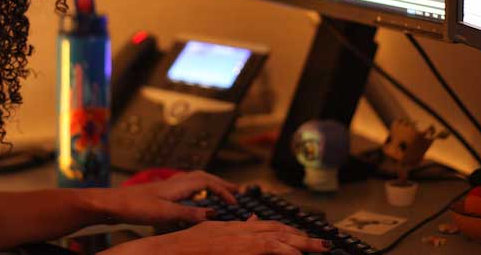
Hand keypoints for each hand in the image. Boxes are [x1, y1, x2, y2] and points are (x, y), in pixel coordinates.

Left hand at [91, 170, 237, 225]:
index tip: (236, 201)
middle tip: (238, 190)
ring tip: (221, 190)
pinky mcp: (161, 191)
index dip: (224, 191)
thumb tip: (210, 214)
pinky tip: (195, 195)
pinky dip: (198, 186)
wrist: (111, 202)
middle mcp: (175, 182)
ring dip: (211, 182)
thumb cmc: (134, 206)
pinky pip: (187, 183)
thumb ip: (187, 214)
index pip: (208, 182)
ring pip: (195, 178)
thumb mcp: (163, 214)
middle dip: (222, 183)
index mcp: (178, 185)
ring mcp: (168, 185)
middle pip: (204, 176)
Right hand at [103, 216, 331, 254]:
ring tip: (320, 249)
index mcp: (228, 230)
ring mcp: (233, 238)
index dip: (286, 232)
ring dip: (299, 243)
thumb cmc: (177, 251)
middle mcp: (234, 230)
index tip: (303, 239)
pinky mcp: (232, 247)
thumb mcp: (205, 240)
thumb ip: (225, 237)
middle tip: (322, 244)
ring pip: (274, 236)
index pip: (264, 227)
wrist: (158, 252)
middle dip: (300, 237)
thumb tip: (241, 231)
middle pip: (274, 230)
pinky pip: (263, 247)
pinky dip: (281, 249)